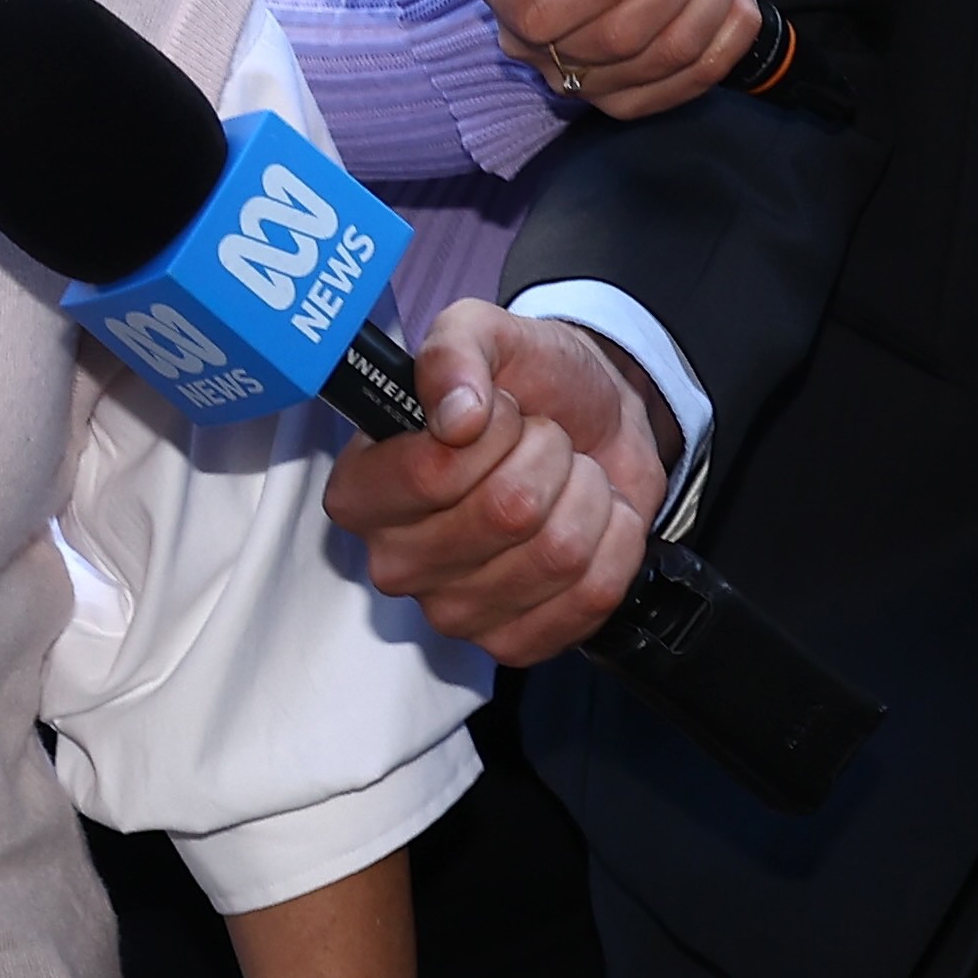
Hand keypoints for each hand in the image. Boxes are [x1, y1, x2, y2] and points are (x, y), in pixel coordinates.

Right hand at [323, 297, 663, 664]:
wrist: (594, 423)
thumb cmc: (527, 386)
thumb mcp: (485, 334)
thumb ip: (455, 351)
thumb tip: (457, 414)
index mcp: (364, 490)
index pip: (432, 472)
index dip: (491, 430)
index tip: (498, 409)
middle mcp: (394, 559)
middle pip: (506, 513)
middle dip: (548, 456)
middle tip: (541, 442)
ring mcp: (453, 612)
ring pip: (558, 553)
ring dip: (585, 494)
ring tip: (567, 476)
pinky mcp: (514, 643)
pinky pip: (593, 594)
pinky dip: (614, 543)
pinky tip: (590, 520)